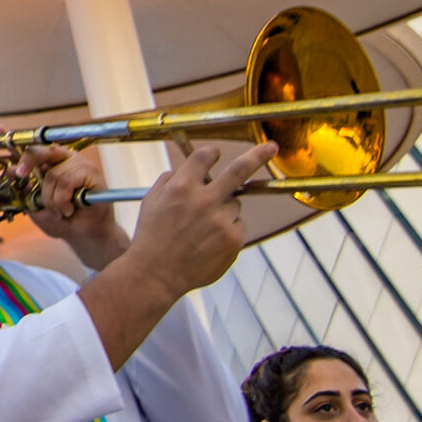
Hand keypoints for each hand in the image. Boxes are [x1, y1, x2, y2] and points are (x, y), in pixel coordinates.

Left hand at [16, 144, 128, 269]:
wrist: (82, 235)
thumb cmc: (61, 220)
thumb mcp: (34, 205)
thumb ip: (23, 189)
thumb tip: (10, 170)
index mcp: (51, 164)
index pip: (35, 149)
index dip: (20, 149)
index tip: (4, 146)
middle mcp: (66, 160)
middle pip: (45, 150)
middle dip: (29, 160)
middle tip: (21, 174)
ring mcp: (80, 164)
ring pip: (54, 174)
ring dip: (51, 199)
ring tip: (59, 212)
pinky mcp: (92, 173)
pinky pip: (67, 182)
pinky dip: (63, 200)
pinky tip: (69, 209)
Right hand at [125, 142, 274, 295]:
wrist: (155, 274)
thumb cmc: (150, 237)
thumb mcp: (150, 201)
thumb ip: (168, 180)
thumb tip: (184, 169)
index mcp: (181, 187)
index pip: (204, 157)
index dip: (211, 152)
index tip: (216, 152)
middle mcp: (204, 200)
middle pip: (239, 170)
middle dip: (258, 155)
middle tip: (271, 147)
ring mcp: (221, 221)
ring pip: (235, 204)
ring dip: (224, 209)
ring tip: (202, 228)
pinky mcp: (232, 239)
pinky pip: (238, 225)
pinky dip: (228, 229)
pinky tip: (209, 241)